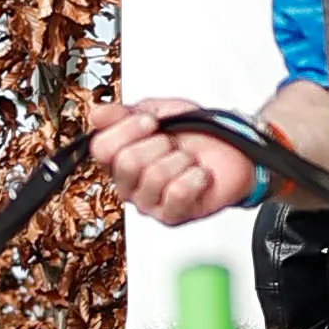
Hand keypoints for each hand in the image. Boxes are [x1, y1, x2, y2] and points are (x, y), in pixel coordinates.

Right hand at [88, 96, 260, 224]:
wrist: (232, 148)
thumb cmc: (193, 132)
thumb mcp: (156, 111)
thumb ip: (123, 113)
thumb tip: (96, 114)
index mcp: (117, 159)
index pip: (101, 148)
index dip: (127, 129)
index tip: (151, 122)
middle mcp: (128, 185)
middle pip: (127, 162)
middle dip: (158, 144)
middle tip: (173, 144)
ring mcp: (148, 203)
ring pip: (155, 176)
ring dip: (180, 160)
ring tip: (189, 160)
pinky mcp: (171, 216)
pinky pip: (177, 193)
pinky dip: (195, 177)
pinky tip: (199, 175)